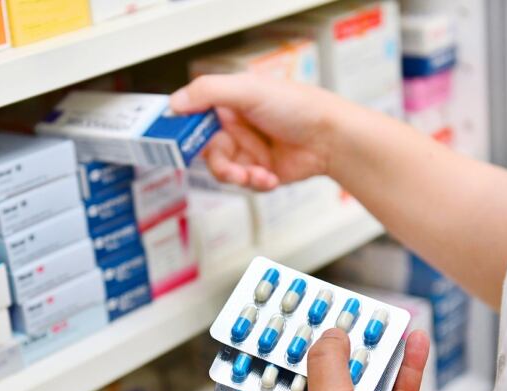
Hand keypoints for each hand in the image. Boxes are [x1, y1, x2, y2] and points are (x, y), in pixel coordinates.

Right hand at [170, 73, 346, 190]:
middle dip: (218, 163)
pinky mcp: (261, 171)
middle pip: (207, 151)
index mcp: (230, 102)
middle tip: (230, 168)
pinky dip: (255, 183)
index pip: (195, 117)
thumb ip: (208, 92)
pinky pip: (244, 184)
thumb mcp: (249, 91)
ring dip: (238, 176)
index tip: (177, 143)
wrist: (332, 138)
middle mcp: (236, 126)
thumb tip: (174, 103)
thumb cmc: (298, 106)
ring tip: (254, 174)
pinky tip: (271, 176)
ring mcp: (248, 150)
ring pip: (224, 171)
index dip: (185, 131)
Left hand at [268, 329, 475, 390]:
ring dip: (372, 352)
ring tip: (376, 320)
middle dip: (333, 345)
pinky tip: (412, 342)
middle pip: (324, 376)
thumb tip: (329, 336)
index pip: (279, 385)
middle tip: (336, 312)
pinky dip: (404, 367)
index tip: (287, 323)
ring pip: (363, 380)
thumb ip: (326, 366)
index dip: (282, 354)